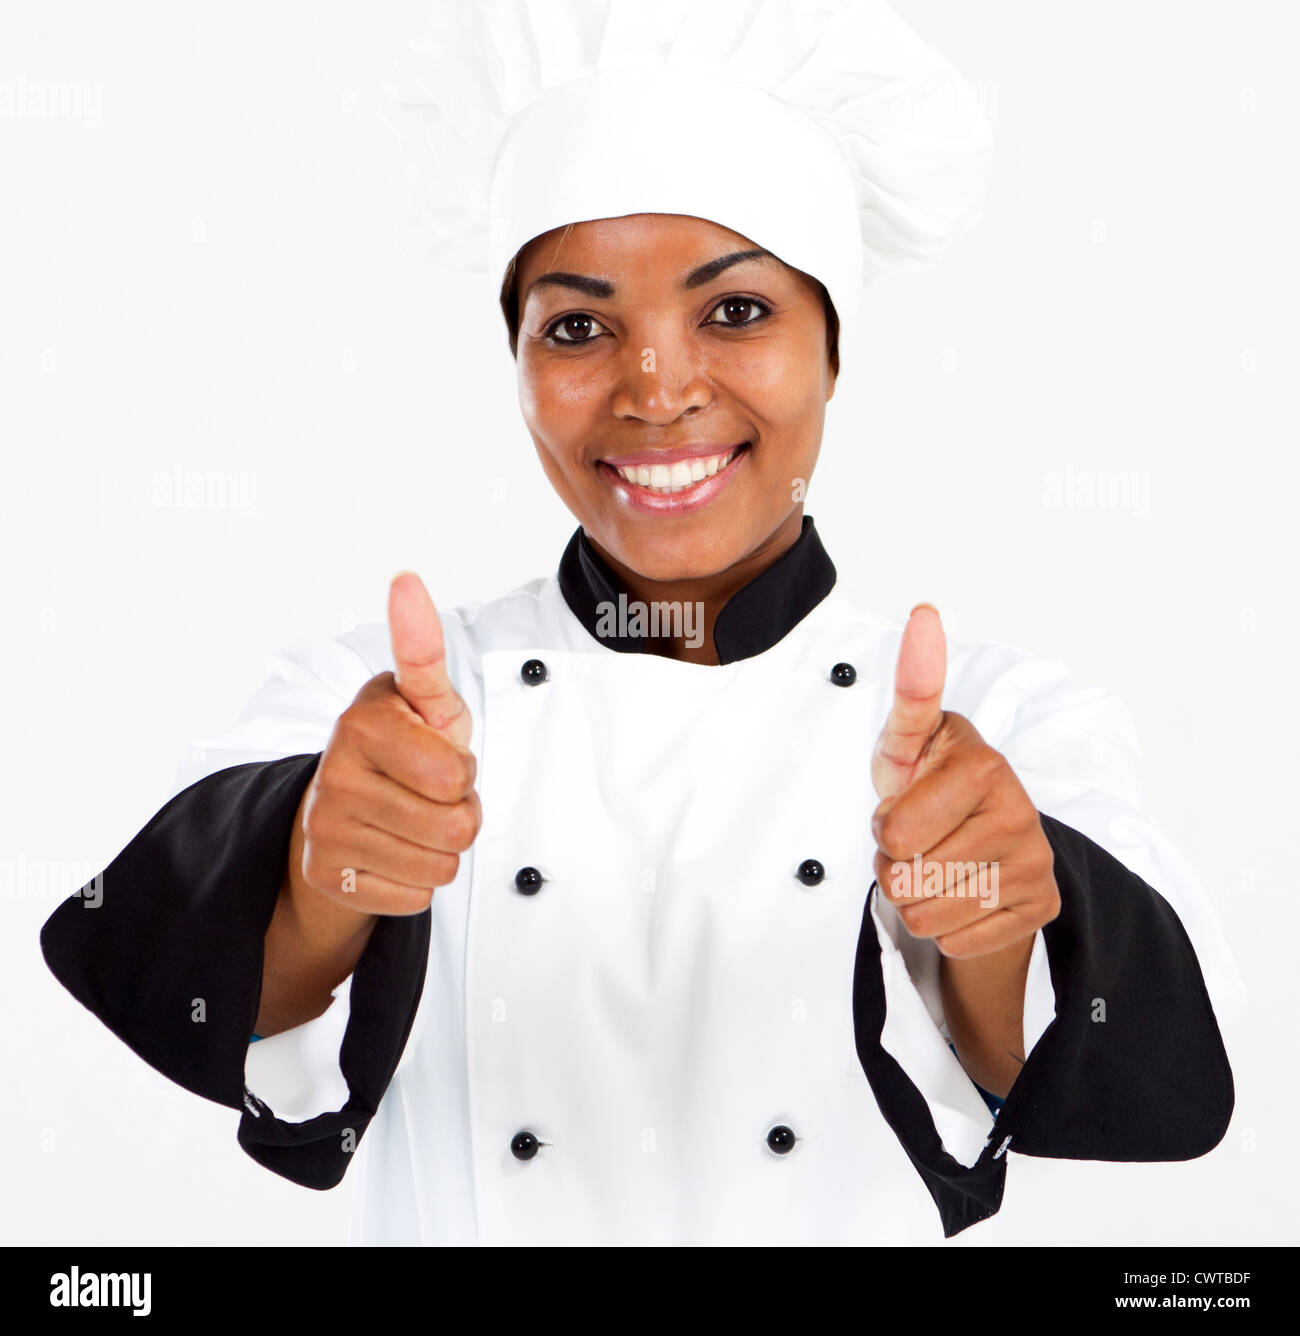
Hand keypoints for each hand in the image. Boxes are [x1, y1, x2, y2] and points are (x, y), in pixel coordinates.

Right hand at [296, 571, 481, 915]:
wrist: (343, 812)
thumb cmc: (403, 749)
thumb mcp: (424, 702)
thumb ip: (423, 650)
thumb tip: (405, 579)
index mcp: (363, 722)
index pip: (458, 775)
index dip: (463, 771)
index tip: (437, 754)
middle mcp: (336, 774)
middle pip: (457, 826)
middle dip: (460, 814)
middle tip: (432, 797)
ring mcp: (326, 829)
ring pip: (441, 867)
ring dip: (441, 850)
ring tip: (414, 822)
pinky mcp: (328, 877)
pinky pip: (415, 898)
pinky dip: (415, 882)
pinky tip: (391, 854)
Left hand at [870, 604, 1058, 958]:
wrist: (976, 841)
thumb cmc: (930, 785)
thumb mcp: (907, 743)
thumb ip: (911, 687)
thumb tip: (925, 612)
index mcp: (984, 763)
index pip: (895, 831)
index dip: (885, 828)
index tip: (906, 807)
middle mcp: (1019, 810)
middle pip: (905, 876)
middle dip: (895, 864)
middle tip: (919, 841)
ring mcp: (1035, 861)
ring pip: (926, 913)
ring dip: (915, 897)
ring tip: (936, 864)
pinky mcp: (1041, 907)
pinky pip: (956, 941)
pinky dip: (946, 927)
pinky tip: (963, 894)